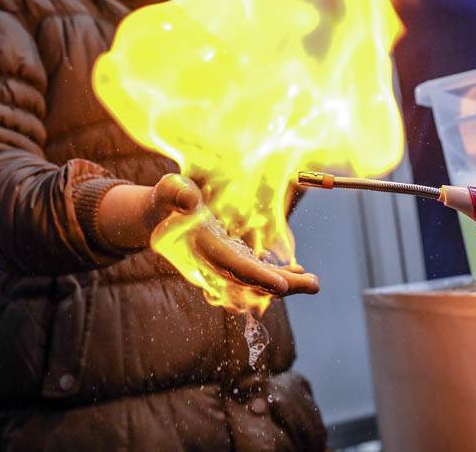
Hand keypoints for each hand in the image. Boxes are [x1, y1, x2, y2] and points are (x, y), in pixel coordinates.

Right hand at [154, 174, 319, 296]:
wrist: (160, 217)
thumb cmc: (167, 199)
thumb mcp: (168, 189)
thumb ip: (175, 193)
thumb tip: (189, 200)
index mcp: (201, 248)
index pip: (232, 265)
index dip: (257, 276)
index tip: (282, 285)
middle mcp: (213, 264)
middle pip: (250, 280)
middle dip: (282, 284)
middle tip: (315, 284)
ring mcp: (223, 265)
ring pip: (257, 280)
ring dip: (285, 283)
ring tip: (313, 282)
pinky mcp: (231, 261)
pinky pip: (257, 273)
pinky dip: (278, 274)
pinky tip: (300, 271)